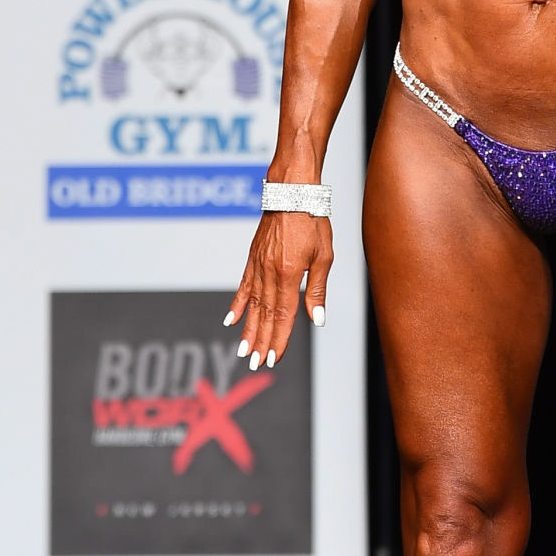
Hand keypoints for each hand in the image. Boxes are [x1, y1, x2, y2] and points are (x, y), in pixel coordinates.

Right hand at [224, 208, 331, 368]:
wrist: (291, 192)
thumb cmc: (313, 221)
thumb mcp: (324, 255)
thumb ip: (317, 289)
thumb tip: (317, 319)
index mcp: (288, 274)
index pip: (283, 315)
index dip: (279, 339)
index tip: (273, 358)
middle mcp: (269, 273)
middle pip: (265, 315)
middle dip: (261, 342)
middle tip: (255, 364)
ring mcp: (257, 266)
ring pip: (252, 305)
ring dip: (248, 330)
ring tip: (243, 351)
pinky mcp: (252, 258)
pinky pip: (243, 286)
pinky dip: (237, 305)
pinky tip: (231, 320)